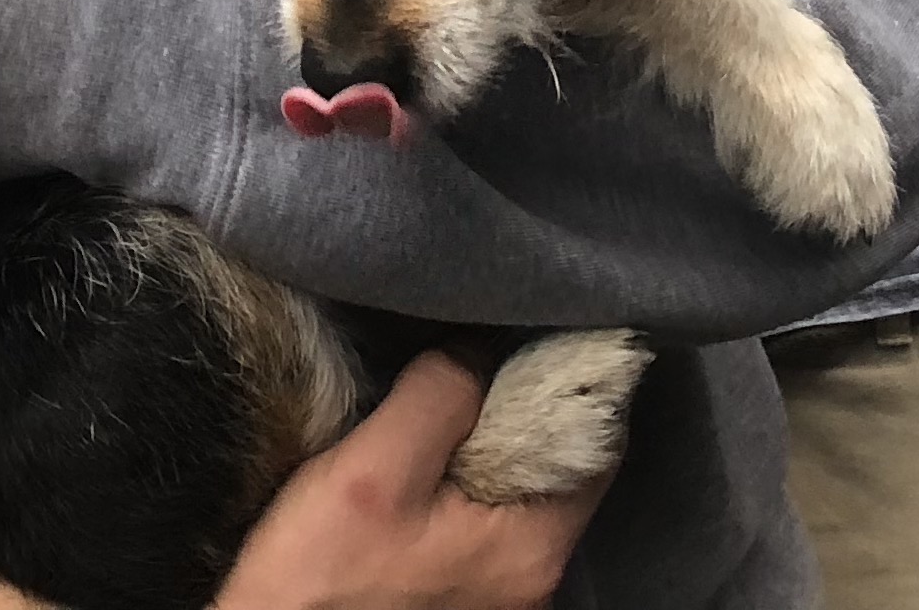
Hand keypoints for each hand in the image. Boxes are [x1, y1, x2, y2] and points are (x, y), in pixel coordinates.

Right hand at [213, 352, 604, 609]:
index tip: (523, 335)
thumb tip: (481, 347)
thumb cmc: (321, 580)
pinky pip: (485, 521)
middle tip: (470, 359)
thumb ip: (439, 398)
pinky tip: (422, 461)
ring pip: (518, 491)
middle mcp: (533, 578)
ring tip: (440, 402)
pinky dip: (465, 480)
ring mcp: (499, 595)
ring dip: (487, 442)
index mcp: (534, 548)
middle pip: (559, 466)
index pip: (597, 443)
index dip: (567, 378)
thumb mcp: (374, 472)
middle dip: (521, 407)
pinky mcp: (460, 599)